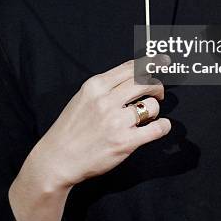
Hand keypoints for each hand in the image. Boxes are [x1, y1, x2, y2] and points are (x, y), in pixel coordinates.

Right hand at [31, 55, 170, 188]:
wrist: (57, 159)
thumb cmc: (71, 129)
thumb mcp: (83, 97)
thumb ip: (107, 86)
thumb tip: (134, 75)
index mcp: (96, 86)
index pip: (130, 68)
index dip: (150, 62)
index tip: (163, 61)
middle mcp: (106, 101)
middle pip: (144, 83)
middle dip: (157, 86)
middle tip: (158, 93)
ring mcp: (116, 122)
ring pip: (151, 105)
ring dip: (154, 110)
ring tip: (147, 116)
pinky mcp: (125, 142)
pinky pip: (156, 129)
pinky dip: (163, 126)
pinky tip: (161, 126)